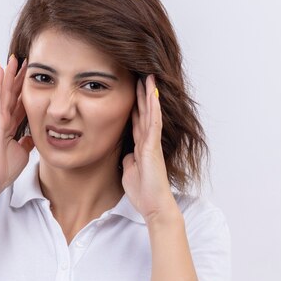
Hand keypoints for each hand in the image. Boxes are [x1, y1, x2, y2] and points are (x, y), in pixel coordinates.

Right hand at [0, 54, 34, 193]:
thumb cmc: (3, 169)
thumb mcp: (22, 152)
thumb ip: (27, 142)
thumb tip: (33, 137)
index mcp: (9, 126)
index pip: (18, 102)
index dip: (25, 88)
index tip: (33, 75)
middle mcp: (1, 119)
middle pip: (11, 93)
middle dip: (18, 77)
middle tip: (25, 59)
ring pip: (2, 91)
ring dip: (8, 74)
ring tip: (13, 58)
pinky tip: (0, 71)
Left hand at [121, 74, 179, 222]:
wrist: (154, 205)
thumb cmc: (143, 191)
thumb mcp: (129, 171)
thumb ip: (128, 160)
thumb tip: (126, 155)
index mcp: (141, 146)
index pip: (137, 120)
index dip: (135, 105)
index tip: (133, 90)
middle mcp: (148, 141)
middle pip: (144, 112)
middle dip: (142, 94)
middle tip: (142, 75)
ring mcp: (152, 143)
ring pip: (151, 113)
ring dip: (149, 95)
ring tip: (148, 78)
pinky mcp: (153, 147)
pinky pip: (154, 123)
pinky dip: (153, 108)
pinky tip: (152, 95)